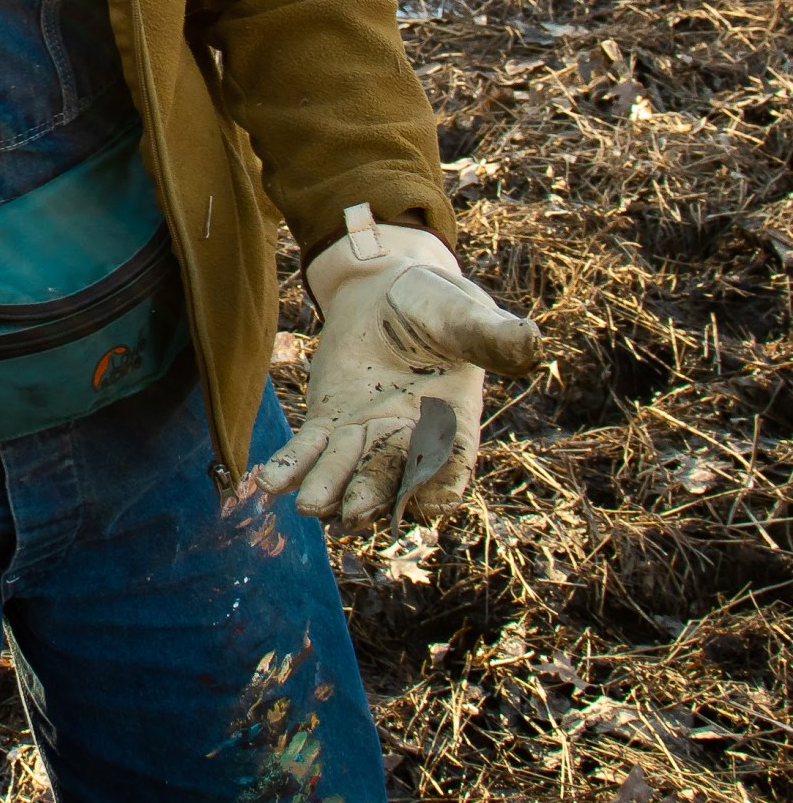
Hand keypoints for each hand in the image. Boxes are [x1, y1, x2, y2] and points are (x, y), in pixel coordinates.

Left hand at [258, 205, 540, 530]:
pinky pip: (308, 451)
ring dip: (326, 489)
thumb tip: (535, 342)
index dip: (434, 487)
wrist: (389, 291)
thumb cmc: (438, 305)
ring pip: (344, 473)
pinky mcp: (328, 422)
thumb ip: (493, 336)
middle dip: (371, 495)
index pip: (446, 474)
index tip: (422, 499)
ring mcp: (365, 437)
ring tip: (307, 505)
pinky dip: (290, 466)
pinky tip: (267, 482)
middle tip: (350, 512)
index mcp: (452, 428)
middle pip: (389, 480)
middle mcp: (408, 443)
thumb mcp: (466, 316)